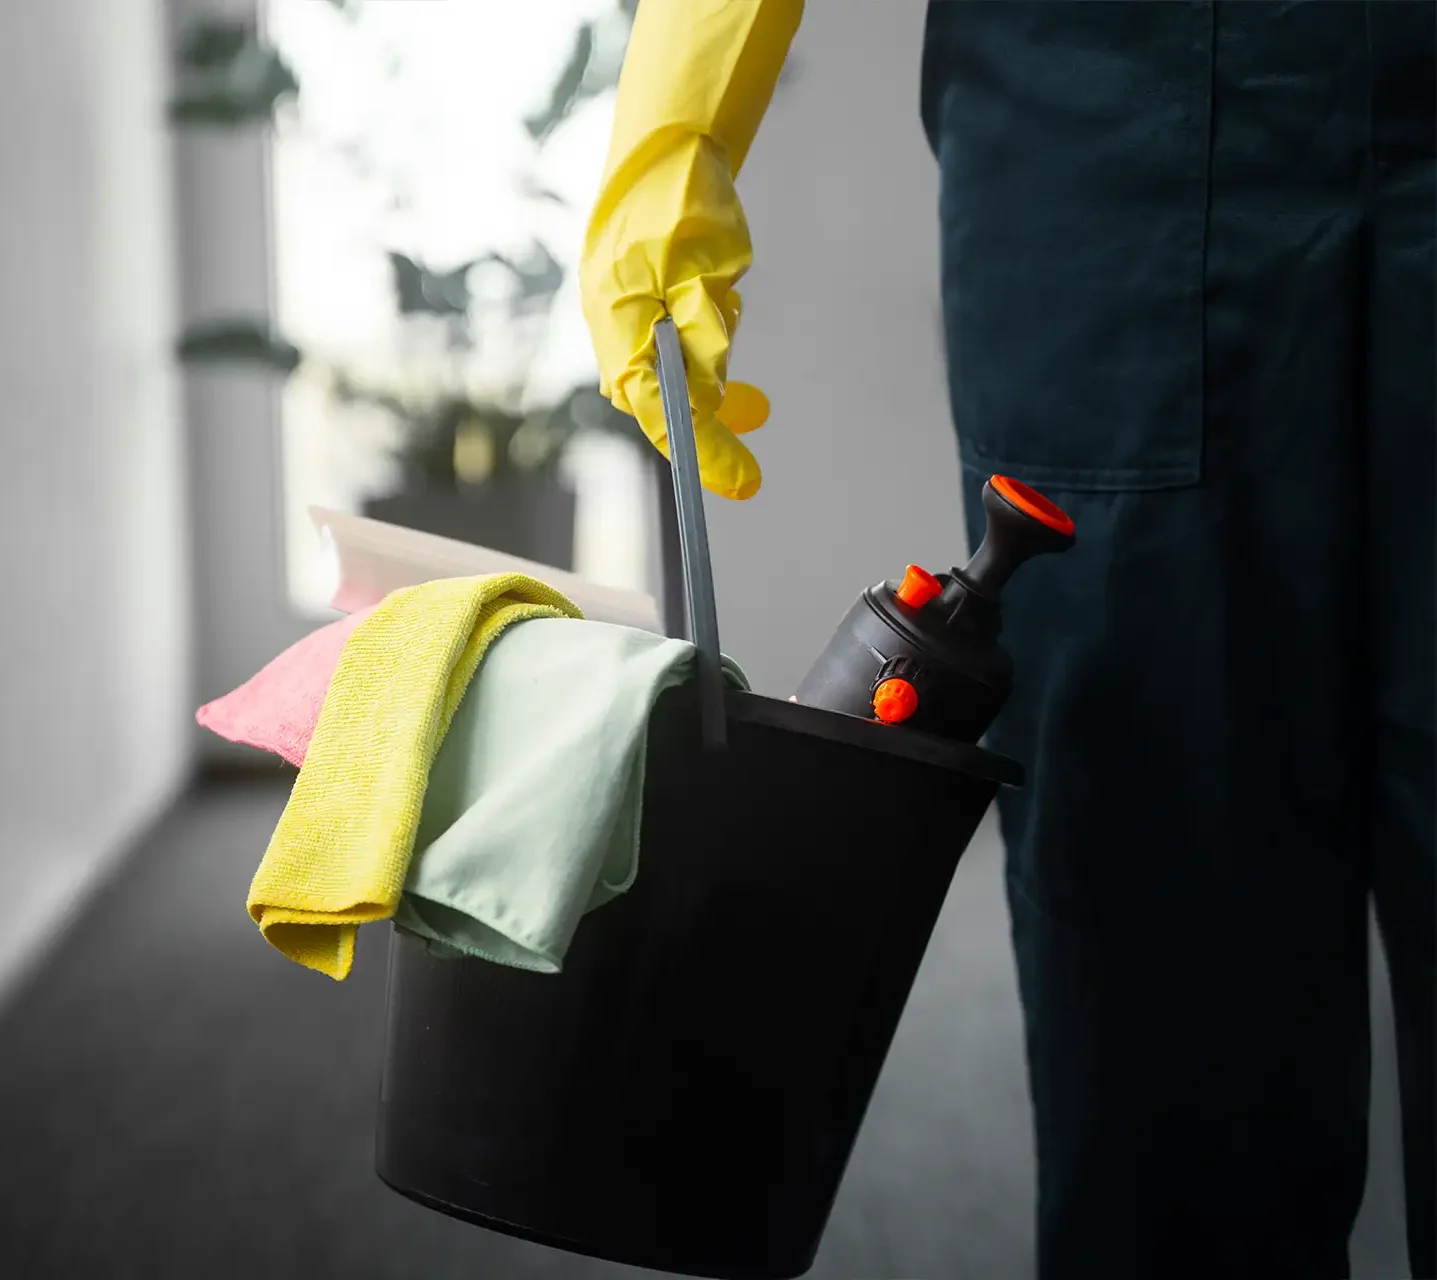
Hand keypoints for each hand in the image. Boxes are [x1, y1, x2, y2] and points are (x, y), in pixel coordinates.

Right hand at [581, 133, 769, 499]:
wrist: (662, 142)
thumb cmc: (682, 201)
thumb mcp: (705, 274)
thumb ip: (705, 341)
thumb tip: (708, 402)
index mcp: (621, 327)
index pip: (665, 413)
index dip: (705, 453)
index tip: (745, 482)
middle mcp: (614, 330)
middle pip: (666, 401)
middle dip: (713, 415)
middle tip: (760, 419)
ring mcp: (623, 317)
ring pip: (675, 370)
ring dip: (713, 367)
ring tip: (739, 343)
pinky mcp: (638, 302)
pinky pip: (674, 341)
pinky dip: (703, 341)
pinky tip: (718, 300)